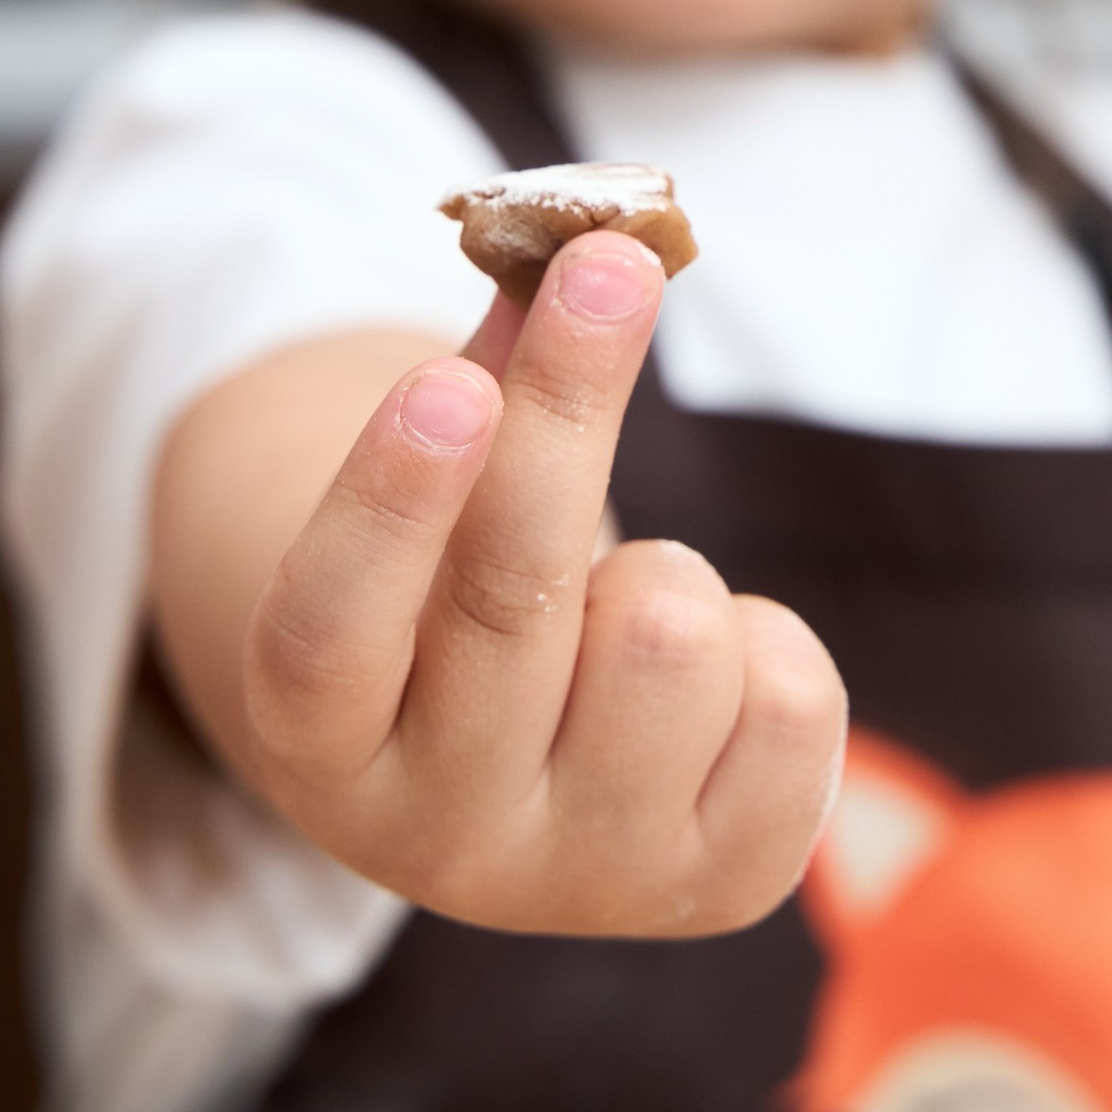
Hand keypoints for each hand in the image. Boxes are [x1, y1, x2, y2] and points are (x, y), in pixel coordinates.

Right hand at [240, 232, 845, 934]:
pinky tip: (710, 672)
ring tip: (626, 600)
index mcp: (320, 745)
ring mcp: (585, 875)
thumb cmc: (458, 603)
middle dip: (570, 407)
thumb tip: (590, 225)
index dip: (387, 504)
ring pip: (667, 639)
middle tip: (614, 261)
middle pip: (514, 599)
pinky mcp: (720, 885)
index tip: (446, 376)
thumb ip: (494, 366)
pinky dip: (767, 641)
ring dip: (664, 568)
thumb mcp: (437, 509)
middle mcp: (436, 838)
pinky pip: (791, 702)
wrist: (518, 790)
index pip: (328, 630)